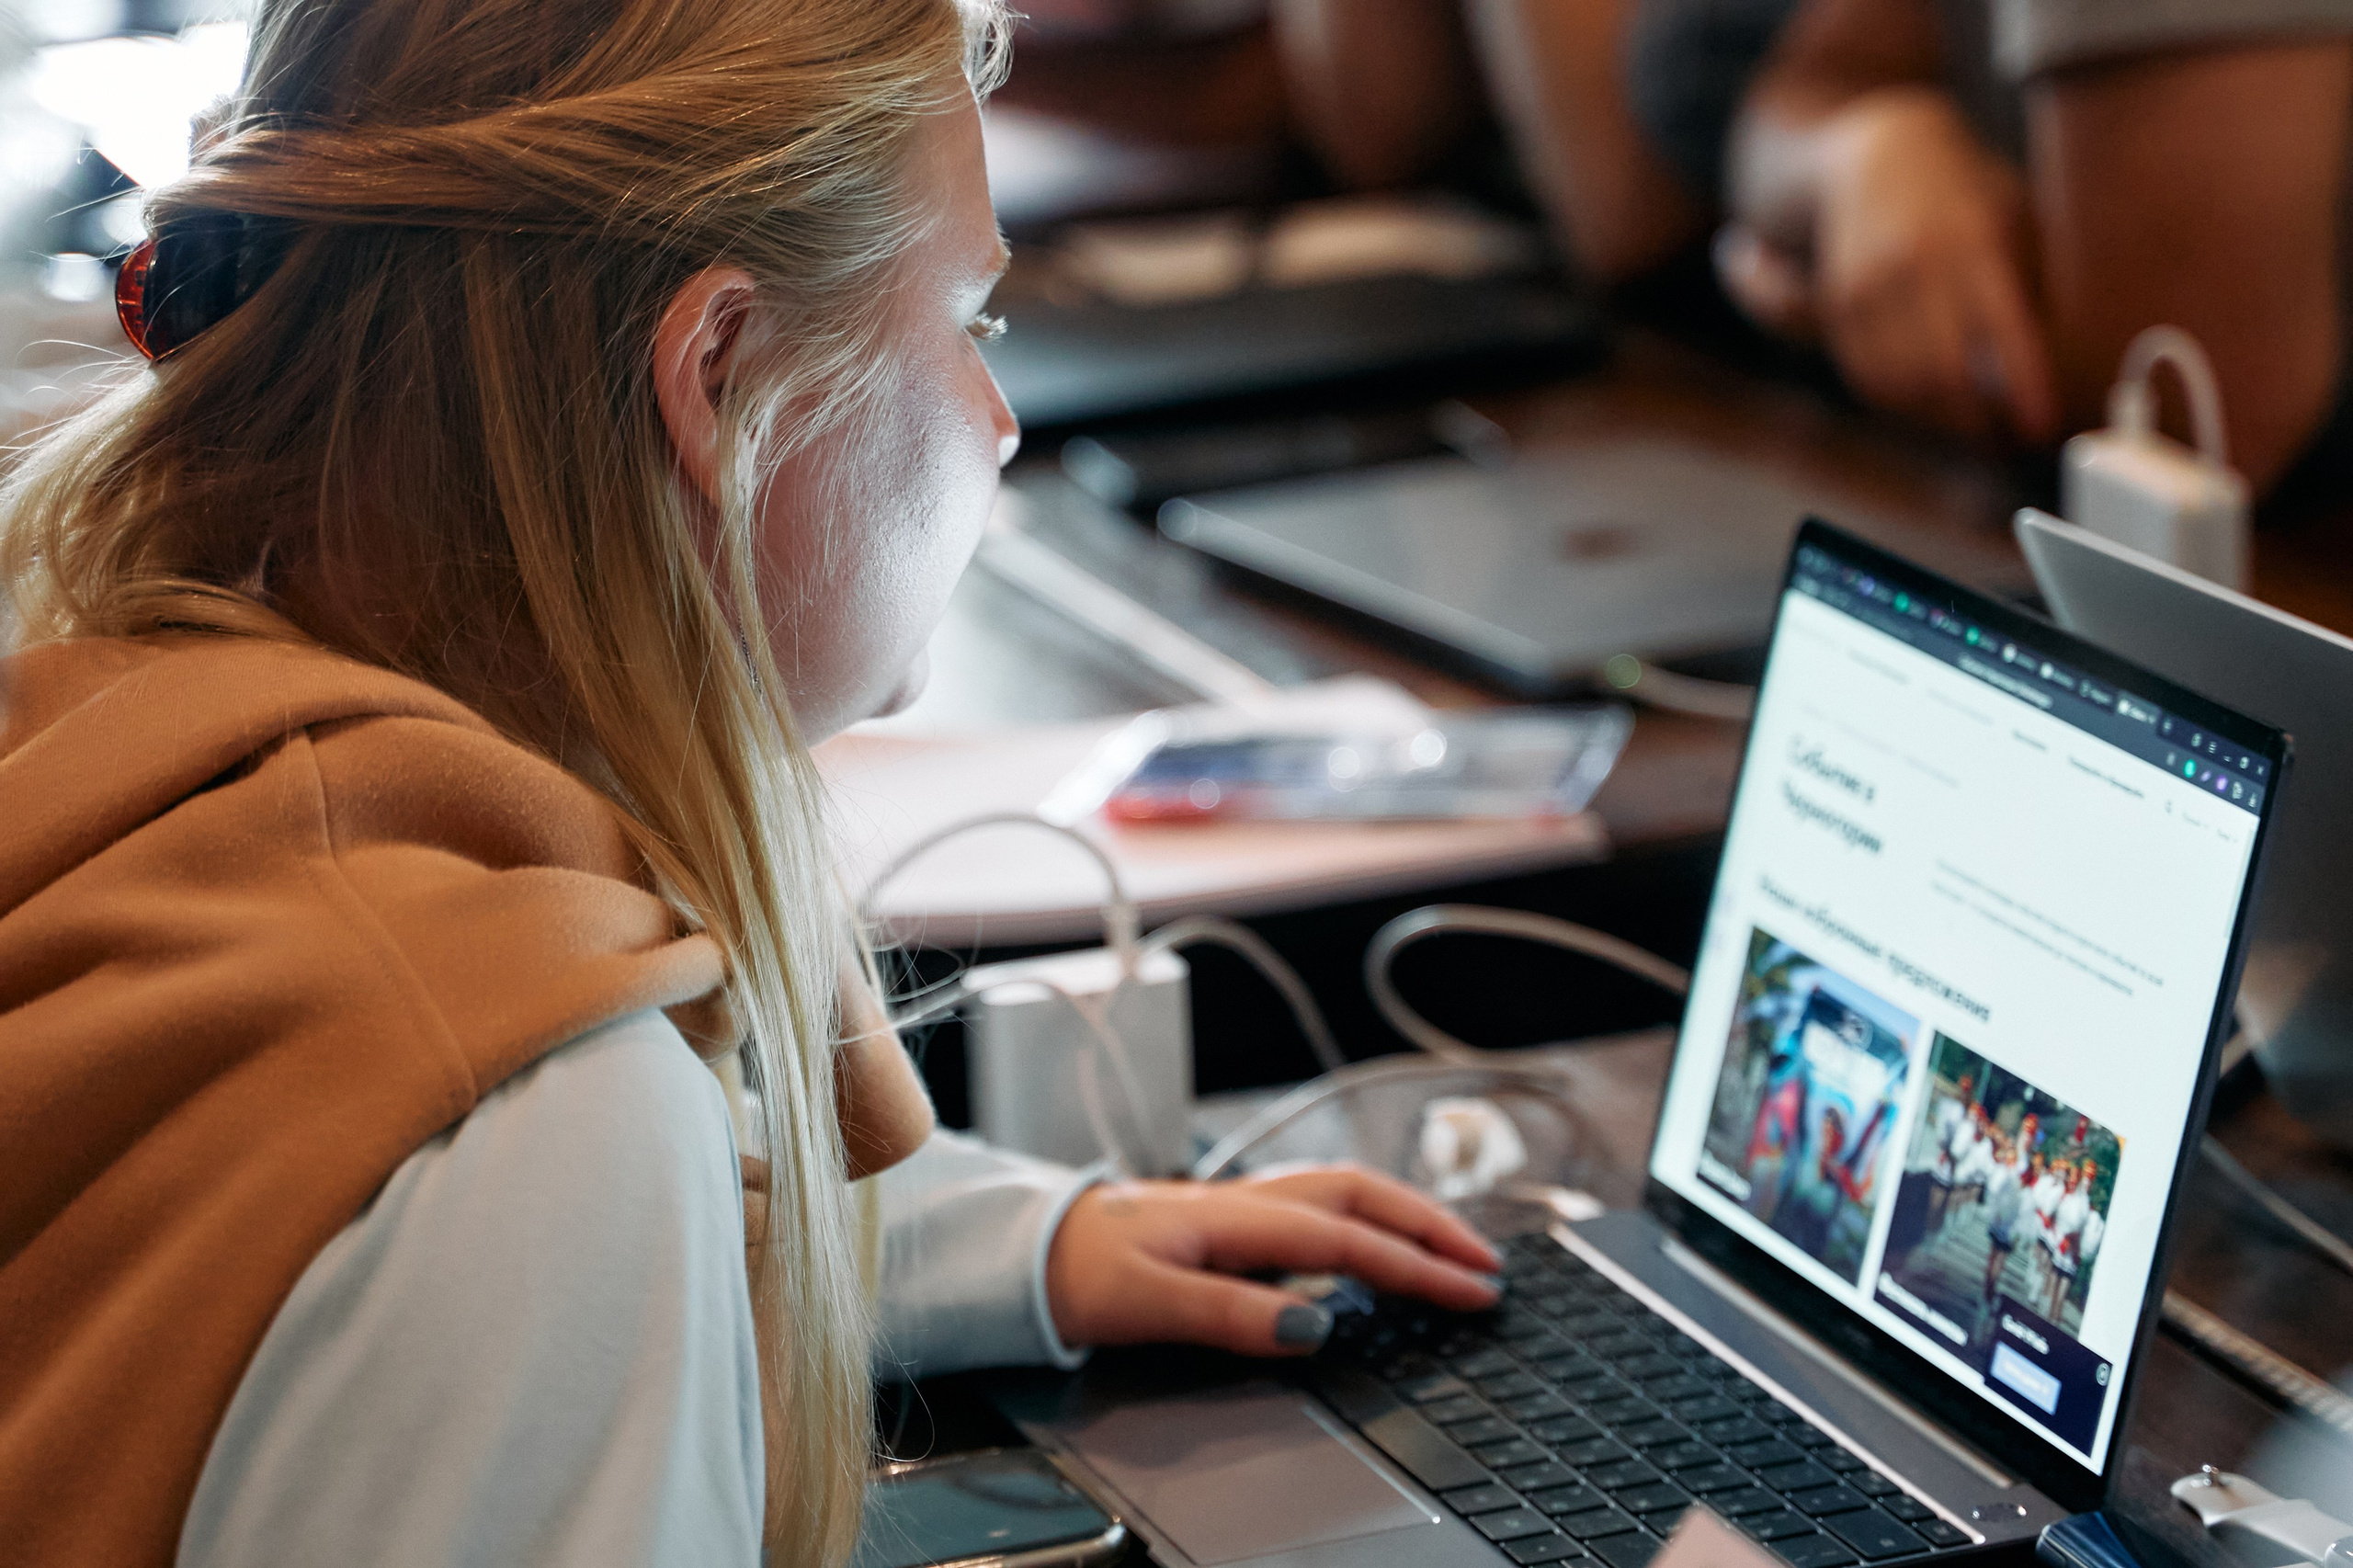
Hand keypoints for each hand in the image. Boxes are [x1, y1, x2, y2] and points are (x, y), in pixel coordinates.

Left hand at [1045, 1163, 1502, 1355]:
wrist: (1019, 1249)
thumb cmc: (1071, 1271)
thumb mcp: (1144, 1303)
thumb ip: (1230, 1314)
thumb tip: (1315, 1327)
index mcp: (1233, 1217)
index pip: (1348, 1239)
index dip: (1418, 1266)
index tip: (1475, 1292)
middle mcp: (1243, 1202)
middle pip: (1360, 1197)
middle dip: (1432, 1227)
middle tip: (1488, 1266)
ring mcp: (1235, 1208)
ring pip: (1341, 1196)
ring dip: (1404, 1217)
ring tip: (1451, 1250)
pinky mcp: (1224, 1224)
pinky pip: (1316, 1211)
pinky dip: (1364, 1221)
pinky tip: (1372, 1247)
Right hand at [1719, 87, 2059, 445]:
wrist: (1877, 150)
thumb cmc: (1962, 190)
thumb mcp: (2011, 217)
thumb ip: (2028, 285)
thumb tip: (2047, 366)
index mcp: (1972, 240)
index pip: (2004, 334)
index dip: (2023, 389)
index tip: (2039, 425)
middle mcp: (1914, 264)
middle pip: (1945, 375)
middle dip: (1975, 419)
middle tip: (2001, 434)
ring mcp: (1867, 285)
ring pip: (1900, 384)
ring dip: (1935, 418)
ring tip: (1965, 424)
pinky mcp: (1836, 304)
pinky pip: (1866, 375)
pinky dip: (1898, 401)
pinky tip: (1925, 403)